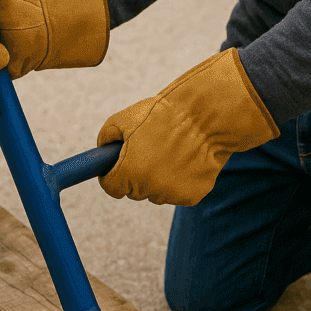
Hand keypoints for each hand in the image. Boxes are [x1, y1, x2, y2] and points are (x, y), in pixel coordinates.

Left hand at [97, 49, 278, 205]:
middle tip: (149, 152)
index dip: (112, 176)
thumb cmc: (166, 114)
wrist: (208, 116)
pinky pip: (178, 193)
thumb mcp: (127, 117)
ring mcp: (172, 194)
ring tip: (171, 152)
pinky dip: (180, 181)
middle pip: (133, 192)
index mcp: (129, 171)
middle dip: (135, 176)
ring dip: (158, 180)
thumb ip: (107, 137)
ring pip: (156, 193)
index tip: (117, 168)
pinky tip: (186, 160)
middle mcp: (149, 188)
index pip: (111, 187)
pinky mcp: (192, 196)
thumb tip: (102, 152)